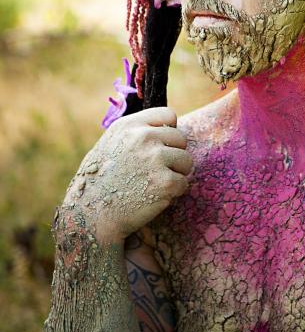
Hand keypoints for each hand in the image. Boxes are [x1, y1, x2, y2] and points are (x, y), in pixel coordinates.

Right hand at [61, 107, 191, 243]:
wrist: (91, 215)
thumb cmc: (100, 181)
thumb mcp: (111, 144)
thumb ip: (136, 132)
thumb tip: (168, 126)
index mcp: (129, 126)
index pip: (168, 115)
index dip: (168, 132)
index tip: (161, 146)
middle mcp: (143, 138)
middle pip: (181, 138)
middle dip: (173, 155)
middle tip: (155, 171)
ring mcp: (155, 159)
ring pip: (186, 161)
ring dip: (176, 174)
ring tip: (154, 184)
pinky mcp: (165, 182)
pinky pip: (183, 183)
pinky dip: (173, 193)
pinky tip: (154, 197)